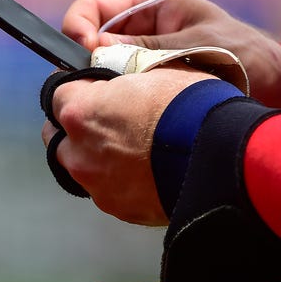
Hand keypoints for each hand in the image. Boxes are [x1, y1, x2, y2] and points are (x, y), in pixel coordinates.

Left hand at [41, 63, 216, 225]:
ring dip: (95, 156)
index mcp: (82, 112)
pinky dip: (118, 180)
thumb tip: (115, 79)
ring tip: (130, 150)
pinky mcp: (120, 209)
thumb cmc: (190, 106)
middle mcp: (80, 153)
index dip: (77, 87)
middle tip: (108, 120)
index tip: (93, 87)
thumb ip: (121, 77)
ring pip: (82, 166)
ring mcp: (98, 186)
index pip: (58, 92)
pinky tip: (145, 171)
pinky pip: (108, 189)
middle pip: (59, 136)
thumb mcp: (155, 72)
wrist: (223, 155)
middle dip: (77, 126)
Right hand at [62, 0, 280, 106]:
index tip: (85, 51)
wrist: (271, 83)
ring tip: (113, 102)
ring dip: (104, 85)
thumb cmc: (244, 52)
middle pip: (93, 43)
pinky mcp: (154, 88)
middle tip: (94, 86)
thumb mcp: (199, 43)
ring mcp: (145, 62)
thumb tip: (99, 50)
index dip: (80, 26)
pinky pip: (126, 92)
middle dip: (87, 62)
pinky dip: (121, 101)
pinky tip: (127, 114)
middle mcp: (141, 34)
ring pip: (106, 72)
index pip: (94, 9)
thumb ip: (152, 48)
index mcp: (149, 8)